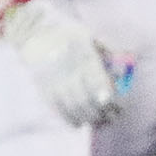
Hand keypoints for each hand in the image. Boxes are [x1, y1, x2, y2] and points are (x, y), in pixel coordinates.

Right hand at [0, 0, 121, 127]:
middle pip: (86, 98)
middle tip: (110, 118)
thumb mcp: (89, 35)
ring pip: (72, 105)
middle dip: (100, 112)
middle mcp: (68, 69)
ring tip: (97, 121)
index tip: (116, 106)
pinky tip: (77, 124)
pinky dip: (68, 118)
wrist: (32, 31)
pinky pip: (56, 107)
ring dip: (86, 117)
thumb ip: (109, 51)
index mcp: (82, 55)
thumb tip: (123, 72)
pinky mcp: (43, 85)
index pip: (97, 82)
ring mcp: (54, 78)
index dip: (107, 97)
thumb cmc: (66, 32)